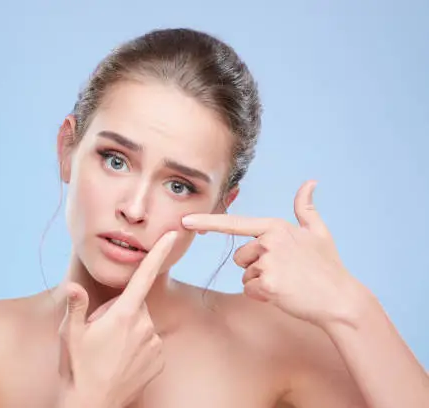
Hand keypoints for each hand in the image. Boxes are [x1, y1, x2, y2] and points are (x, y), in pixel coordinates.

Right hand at [58, 231, 177, 407]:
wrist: (92, 406)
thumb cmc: (78, 368)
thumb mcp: (70, 333)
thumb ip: (76, 305)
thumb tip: (74, 287)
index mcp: (124, 314)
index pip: (144, 276)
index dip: (158, 253)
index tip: (172, 235)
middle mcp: (144, 326)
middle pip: (135, 304)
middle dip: (120, 311)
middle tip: (100, 331)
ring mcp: (154, 344)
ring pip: (142, 325)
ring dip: (128, 330)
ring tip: (108, 350)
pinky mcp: (159, 360)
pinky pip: (149, 343)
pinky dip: (138, 346)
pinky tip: (121, 360)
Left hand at [182, 180, 366, 327]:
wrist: (340, 299)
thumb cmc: (328, 267)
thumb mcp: (318, 232)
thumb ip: (306, 208)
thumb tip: (310, 182)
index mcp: (275, 226)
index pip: (234, 224)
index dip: (206, 222)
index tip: (184, 221)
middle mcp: (268, 240)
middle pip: (241, 257)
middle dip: (257, 267)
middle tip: (286, 272)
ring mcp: (267, 262)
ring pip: (245, 275)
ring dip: (261, 282)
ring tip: (287, 282)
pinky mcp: (266, 283)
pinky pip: (250, 290)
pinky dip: (263, 296)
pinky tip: (284, 293)